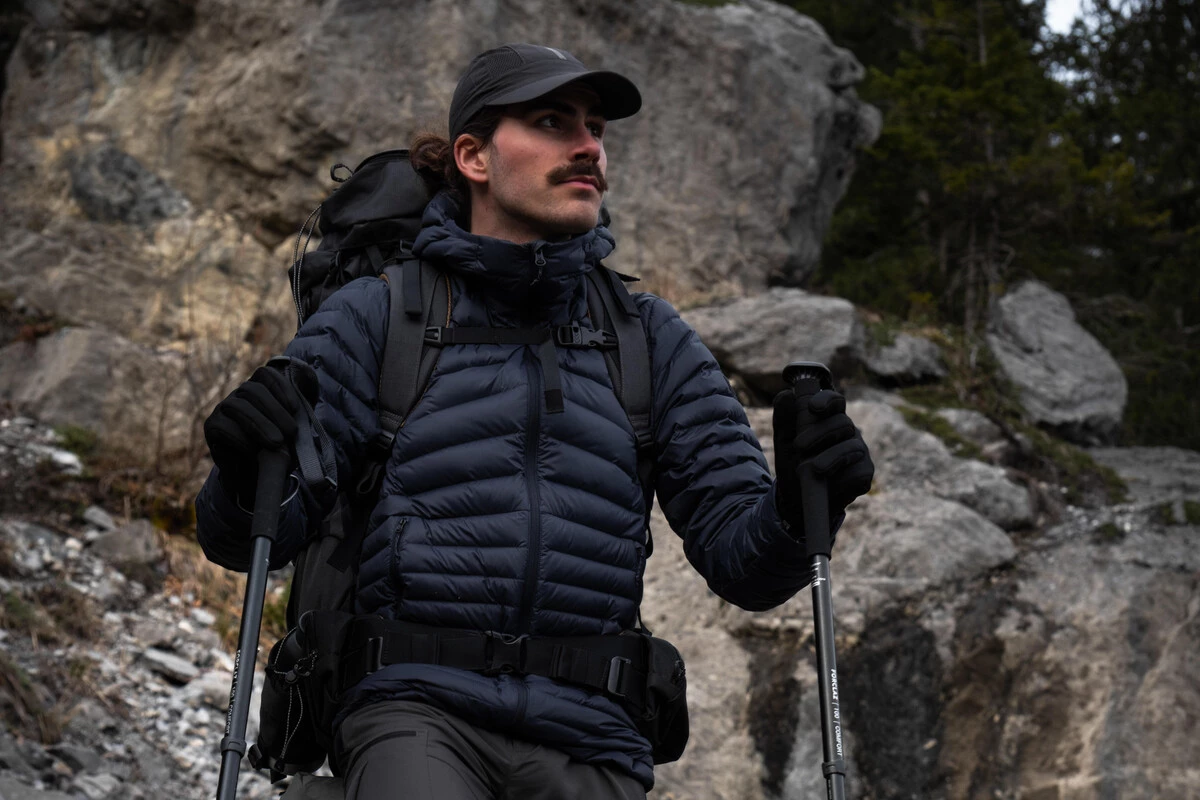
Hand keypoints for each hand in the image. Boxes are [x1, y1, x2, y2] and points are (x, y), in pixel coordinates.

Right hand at [203, 363, 311, 502]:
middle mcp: (240, 394)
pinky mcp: (212, 427)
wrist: (262, 476)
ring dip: (260, 424)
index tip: (296, 409)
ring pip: (237, 406)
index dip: (282, 387)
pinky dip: (242, 439)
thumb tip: (306, 370)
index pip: (266, 374)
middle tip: (291, 432)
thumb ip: (305, 397)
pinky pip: (224, 426)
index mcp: (261, 388)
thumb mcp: (300, 423)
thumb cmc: (283, 446)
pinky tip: (256, 452)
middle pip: (252, 389)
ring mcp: (223, 409)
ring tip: (277, 443)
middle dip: (275, 411)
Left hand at [772, 387, 873, 535]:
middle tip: (799, 446)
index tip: (813, 407)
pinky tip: (828, 485)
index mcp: (829, 418)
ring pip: (852, 447)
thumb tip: (787, 395)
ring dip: (830, 457)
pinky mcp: (864, 473)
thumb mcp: (783, 440)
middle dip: (820, 433)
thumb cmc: (793, 462)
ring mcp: (859, 452)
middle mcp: (848, 432)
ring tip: (813, 468)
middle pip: (843, 422)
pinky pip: (858, 472)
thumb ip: (784, 417)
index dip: (827, 400)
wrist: (795, 498)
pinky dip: (840, 479)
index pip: (835, 401)